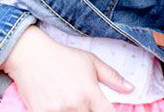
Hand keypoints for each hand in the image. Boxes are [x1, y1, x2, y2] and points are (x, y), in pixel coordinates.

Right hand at [1, 26, 132, 111]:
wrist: (32, 57)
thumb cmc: (64, 58)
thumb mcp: (92, 62)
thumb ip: (113, 77)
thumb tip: (131, 89)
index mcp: (90, 93)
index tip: (106, 110)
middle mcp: (75, 105)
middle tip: (85, 102)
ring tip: (72, 103)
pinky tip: (59, 106)